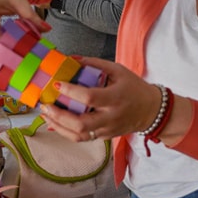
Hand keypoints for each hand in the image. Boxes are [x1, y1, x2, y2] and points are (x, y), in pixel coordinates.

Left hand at [38, 57, 162, 141]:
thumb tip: (72, 59)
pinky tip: (54, 124)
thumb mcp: (118, 70)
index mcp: (116, 98)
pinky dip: (65, 132)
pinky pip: (82, 139)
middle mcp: (111, 117)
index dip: (71, 92)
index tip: (56, 84)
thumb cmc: (134, 88)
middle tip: (46, 105)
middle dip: (59, 115)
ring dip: (58, 126)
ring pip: (79, 135)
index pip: (90, 98)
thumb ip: (95, 64)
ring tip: (46, 115)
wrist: (151, 111)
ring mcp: (107, 130)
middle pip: (81, 123)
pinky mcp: (104, 137)